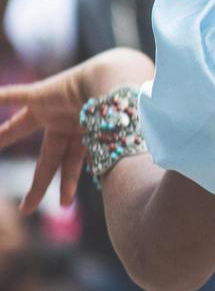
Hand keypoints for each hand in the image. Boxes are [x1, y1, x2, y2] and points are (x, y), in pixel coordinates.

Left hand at [0, 49, 152, 212]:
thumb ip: (116, 165)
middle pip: (48, 159)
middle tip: (27, 209)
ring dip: (3, 136)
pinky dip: (2, 97)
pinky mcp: (41, 94)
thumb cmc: (125, 110)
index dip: (67, 184)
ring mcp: (53, 108)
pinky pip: (16, 95)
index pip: (72, 165)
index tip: (64, 204)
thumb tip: (124, 192)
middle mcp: (68, 125)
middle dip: (39, 185)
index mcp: (87, 136)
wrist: (121, 80)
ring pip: (21, 126)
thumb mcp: (117, 143)